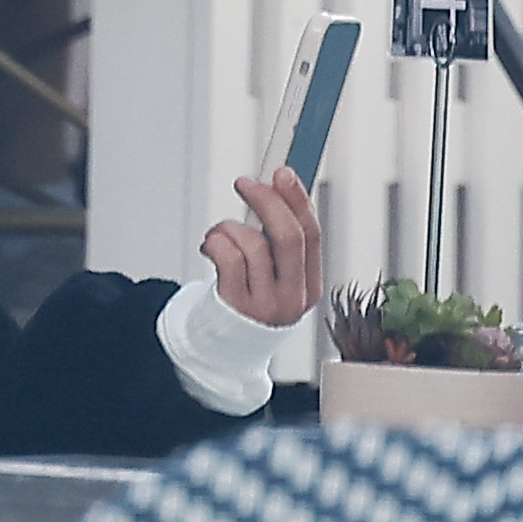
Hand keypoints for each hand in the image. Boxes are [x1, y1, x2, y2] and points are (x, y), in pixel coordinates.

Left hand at [198, 167, 322, 327]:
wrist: (222, 348)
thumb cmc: (249, 301)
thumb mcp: (275, 275)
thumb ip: (279, 239)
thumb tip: (275, 188)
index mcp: (309, 287)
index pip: (311, 234)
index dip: (297, 199)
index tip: (282, 173)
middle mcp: (292, 298)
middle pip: (288, 236)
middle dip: (266, 201)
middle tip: (246, 183)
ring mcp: (264, 306)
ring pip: (252, 244)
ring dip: (229, 227)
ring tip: (220, 233)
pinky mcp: (234, 307)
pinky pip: (228, 258)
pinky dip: (215, 241)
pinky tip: (211, 246)